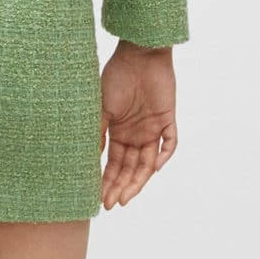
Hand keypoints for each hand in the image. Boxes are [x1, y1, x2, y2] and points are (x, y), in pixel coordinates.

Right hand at [99, 41, 177, 208]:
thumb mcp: (101, 108)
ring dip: (138, 180)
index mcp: (119, 132)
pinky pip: (170, 143)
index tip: (99, 198)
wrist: (138, 54)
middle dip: (120, 187)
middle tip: (111, 204)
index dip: (107, 181)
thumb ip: (98, 132)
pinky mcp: (168, 119)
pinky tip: (155, 168)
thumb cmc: (115, 76)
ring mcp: (153, 128)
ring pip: (148, 163)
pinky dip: (164, 156)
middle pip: (130, 168)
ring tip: (127, 197)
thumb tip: (89, 159)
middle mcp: (136, 134)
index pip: (114, 164)